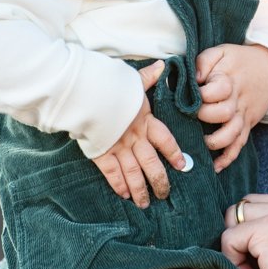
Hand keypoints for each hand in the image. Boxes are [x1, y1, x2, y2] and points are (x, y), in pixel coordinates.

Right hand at [90, 61, 183, 207]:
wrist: (85, 93)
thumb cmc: (108, 85)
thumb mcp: (131, 80)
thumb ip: (147, 78)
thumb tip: (162, 65)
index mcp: (144, 120)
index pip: (165, 139)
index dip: (174, 153)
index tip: (182, 165)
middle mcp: (134, 137)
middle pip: (152, 163)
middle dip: (160, 180)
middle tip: (165, 194)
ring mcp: (118, 147)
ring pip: (133, 173)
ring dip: (141, 189)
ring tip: (146, 203)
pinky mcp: (101, 153)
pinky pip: (112, 173)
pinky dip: (119, 185)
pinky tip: (124, 195)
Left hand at [196, 44, 267, 171]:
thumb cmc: (240, 61)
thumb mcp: (222, 52)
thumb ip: (204, 61)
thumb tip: (193, 78)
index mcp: (228, 80)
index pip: (214, 91)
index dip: (200, 95)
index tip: (191, 94)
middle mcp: (237, 100)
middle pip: (222, 114)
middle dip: (204, 117)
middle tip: (192, 115)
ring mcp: (243, 115)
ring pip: (233, 134)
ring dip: (216, 141)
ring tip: (202, 142)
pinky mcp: (247, 125)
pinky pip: (239, 145)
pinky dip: (228, 158)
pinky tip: (216, 166)